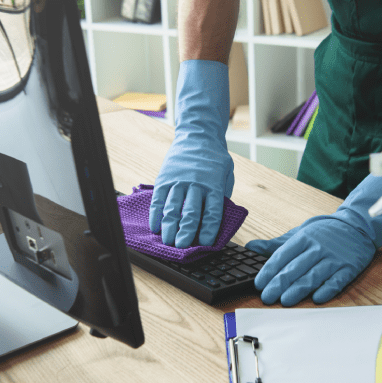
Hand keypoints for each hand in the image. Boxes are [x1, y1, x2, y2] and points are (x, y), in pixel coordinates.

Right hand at [150, 60, 233, 247]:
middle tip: (181, 247)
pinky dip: (155, 214)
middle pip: (190, 212)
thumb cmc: (214, 159)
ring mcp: (178, 181)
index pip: (212, 211)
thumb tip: (217, 221)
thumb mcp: (226, 174)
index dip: (208, 229)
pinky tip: (155, 226)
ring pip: (172, 207)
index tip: (205, 244)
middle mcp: (196, 184)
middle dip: (186, 231)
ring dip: (169, 226)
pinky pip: (158, 199)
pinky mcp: (164, 178)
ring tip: (167, 241)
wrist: (197, 135)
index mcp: (214, 185)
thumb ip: (222, 196)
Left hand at [245, 174, 381, 305]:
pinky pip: (337, 280)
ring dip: (299, 289)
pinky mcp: (349, 268)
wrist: (358, 226)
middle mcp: (317, 248)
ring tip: (285, 301)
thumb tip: (251, 247)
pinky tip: (317, 298)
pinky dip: (327, 289)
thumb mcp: (299, 233)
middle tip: (267, 297)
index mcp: (303, 239)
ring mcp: (334, 258)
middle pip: (295, 268)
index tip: (259, 283)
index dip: (269, 270)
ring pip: (313, 275)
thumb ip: (276, 244)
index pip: (282, 256)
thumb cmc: (324, 232)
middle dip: (279, 283)